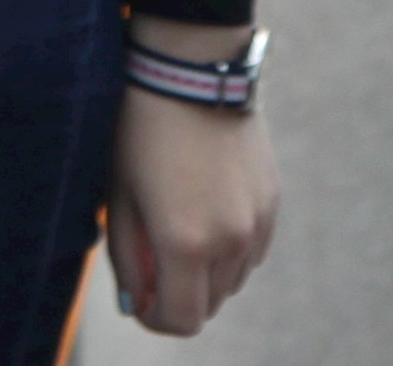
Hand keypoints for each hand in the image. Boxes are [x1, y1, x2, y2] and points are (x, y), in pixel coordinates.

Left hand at [108, 85, 278, 335]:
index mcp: (186, 243)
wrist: (189, 73)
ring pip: (232, 279)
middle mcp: (230, 241)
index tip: (140, 300)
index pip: (182, 320)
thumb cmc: (140, 131)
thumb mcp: (120, 196)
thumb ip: (128, 257)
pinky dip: (228, 247)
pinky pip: (251, 248)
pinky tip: (204, 209)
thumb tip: (137, 300)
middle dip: (178, 295)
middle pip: (209, 304)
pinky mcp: (272, 201)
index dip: (156, 318)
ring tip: (176, 227)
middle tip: (151, 262)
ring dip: (205, 272)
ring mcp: (257, 222)